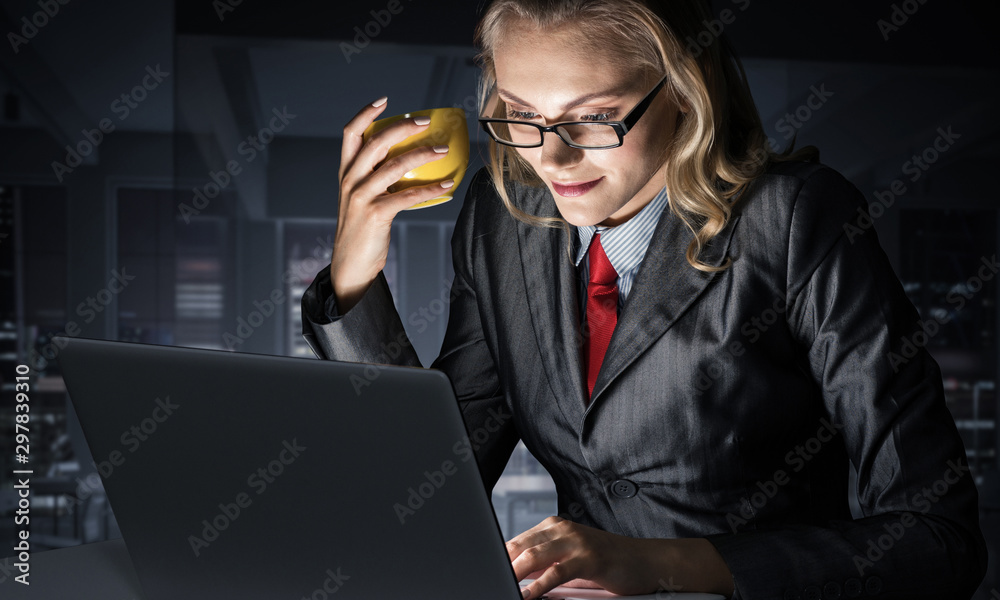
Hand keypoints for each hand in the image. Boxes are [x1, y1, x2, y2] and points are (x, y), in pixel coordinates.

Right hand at [331, 97, 453, 311]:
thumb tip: (412, 160)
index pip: (350, 133)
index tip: (385, 100)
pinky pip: (408, 196)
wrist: (351, 265)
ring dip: (422, 154)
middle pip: (374, 141)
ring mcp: (361, 197)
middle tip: (424, 121)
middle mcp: (350, 180)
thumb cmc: (363, 230)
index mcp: (346, 172)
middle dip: (401, 126)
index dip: (365, 113)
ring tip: (443, 150)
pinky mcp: (375, 214)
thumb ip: (377, 178)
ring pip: (394, 165)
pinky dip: (430, 189)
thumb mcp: (363, 198)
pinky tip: (447, 186)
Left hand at [508, 516, 734, 598]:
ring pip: (535, 556)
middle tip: (487, 577)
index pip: (517, 543)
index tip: (484, 571)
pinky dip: (539, 586)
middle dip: (501, 565)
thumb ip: (545, 566)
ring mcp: (576, 541)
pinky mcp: (589, 557)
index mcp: (553, 527)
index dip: (498, 559)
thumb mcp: (571, 562)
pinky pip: (557, 572)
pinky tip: (528, 595)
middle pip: (520, 547)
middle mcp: (562, 529)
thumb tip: (516, 576)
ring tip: (500, 585)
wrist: (646, 561)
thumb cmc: (608, 564)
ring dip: (514, 573)